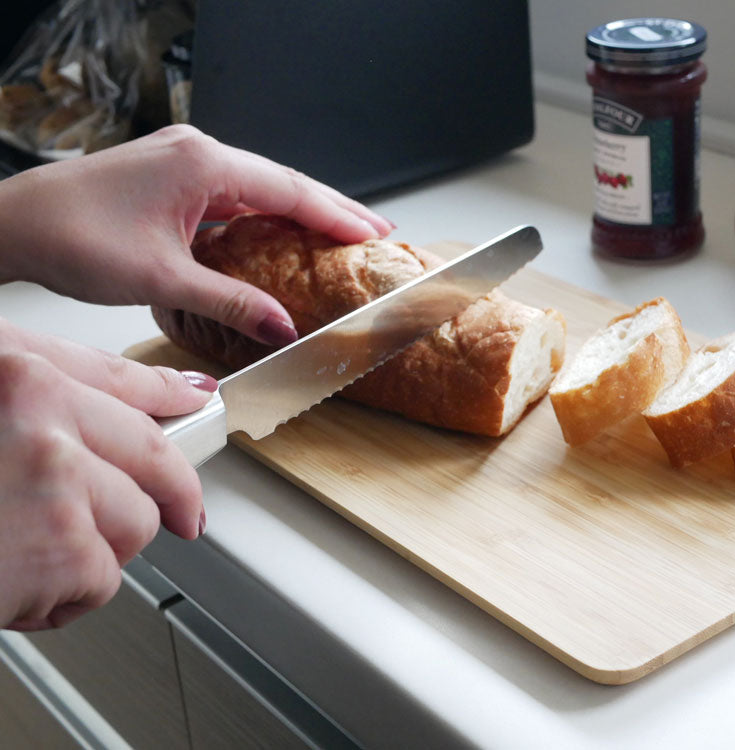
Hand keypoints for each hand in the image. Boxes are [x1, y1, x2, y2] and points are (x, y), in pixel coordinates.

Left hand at [0, 124, 394, 346]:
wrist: (15, 226)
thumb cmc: (72, 237)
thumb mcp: (163, 279)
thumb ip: (231, 301)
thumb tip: (281, 326)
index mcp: (202, 163)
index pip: (289, 189)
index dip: (337, 215)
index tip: (374, 234)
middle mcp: (197, 152)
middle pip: (282, 181)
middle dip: (331, 208)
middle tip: (375, 230)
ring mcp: (183, 161)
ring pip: (259, 186)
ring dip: (300, 210)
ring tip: (343, 231)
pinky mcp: (171, 176)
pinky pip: (234, 193)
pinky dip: (266, 213)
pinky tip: (285, 230)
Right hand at [0, 318, 214, 630]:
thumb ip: (44, 394)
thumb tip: (147, 398)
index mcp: (15, 373)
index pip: (121, 379)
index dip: (168, 395)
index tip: (198, 402)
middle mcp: (41, 417)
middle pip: (152, 456)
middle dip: (170, 493)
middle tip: (184, 516)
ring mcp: (56, 482)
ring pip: (134, 523)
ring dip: (90, 552)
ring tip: (23, 551)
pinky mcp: (62, 550)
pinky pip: (101, 579)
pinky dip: (61, 598)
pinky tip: (11, 586)